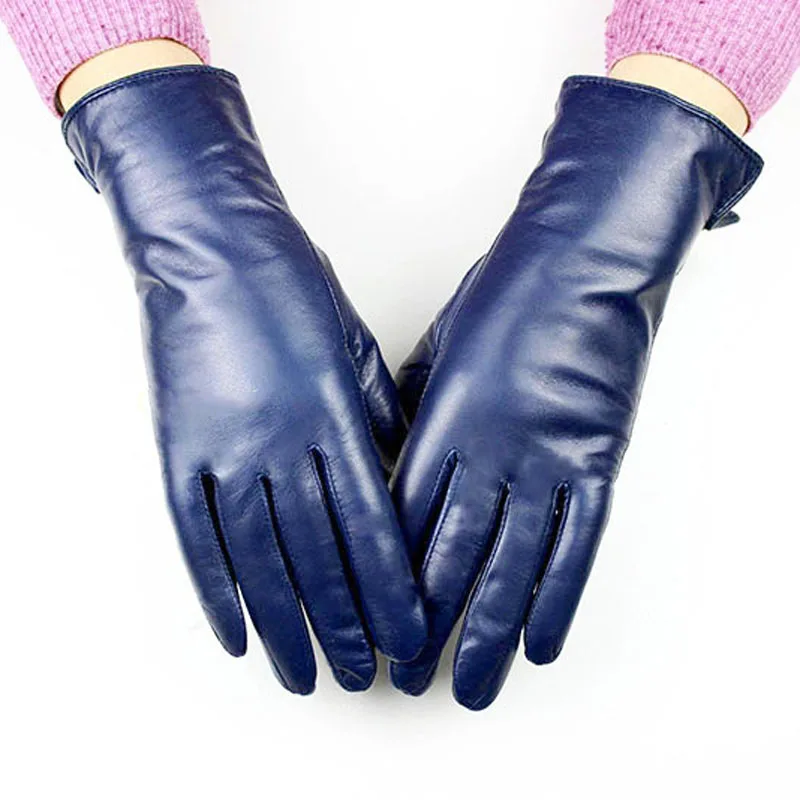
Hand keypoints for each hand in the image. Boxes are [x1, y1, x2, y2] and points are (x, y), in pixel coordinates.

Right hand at [64, 66, 425, 692]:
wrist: (212, 250)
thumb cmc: (293, 291)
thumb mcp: (355, 348)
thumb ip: (374, 421)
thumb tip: (391, 481)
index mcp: (333, 417)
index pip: (371, 525)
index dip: (392, 590)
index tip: (408, 636)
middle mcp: (281, 444)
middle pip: (319, 556)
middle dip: (346, 624)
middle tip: (363, 676)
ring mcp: (223, 450)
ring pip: (260, 560)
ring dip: (285, 625)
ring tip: (303, 675)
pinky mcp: (178, 450)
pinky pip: (196, 537)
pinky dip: (215, 592)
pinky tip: (235, 635)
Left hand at [389, 77, 761, 708]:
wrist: (581, 262)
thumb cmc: (502, 297)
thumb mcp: (436, 346)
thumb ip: (413, 410)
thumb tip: (394, 453)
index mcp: (441, 422)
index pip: (404, 521)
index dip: (386, 581)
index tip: (371, 623)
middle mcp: (489, 452)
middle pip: (451, 559)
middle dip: (426, 626)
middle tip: (406, 679)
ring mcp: (547, 460)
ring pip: (512, 566)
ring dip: (489, 633)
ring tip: (471, 687)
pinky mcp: (597, 461)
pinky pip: (576, 546)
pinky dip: (558, 600)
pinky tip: (540, 644)